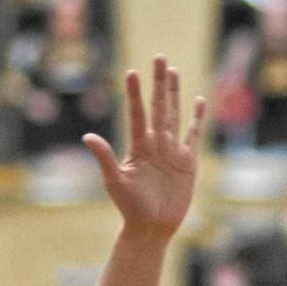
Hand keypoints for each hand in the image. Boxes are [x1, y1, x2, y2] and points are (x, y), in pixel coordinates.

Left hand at [82, 56, 203, 237]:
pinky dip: (197, 118)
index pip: (137, 113)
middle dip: (159, 83)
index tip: (132, 72)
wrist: (151, 227)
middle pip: (158, 106)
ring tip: (173, 71)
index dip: (135, 94)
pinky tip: (198, 101)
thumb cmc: (129, 207)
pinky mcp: (187, 161)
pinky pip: (193, 135)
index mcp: (138, 146)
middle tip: (160, 57)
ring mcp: (172, 150)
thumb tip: (88, 136)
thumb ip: (104, 157)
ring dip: (174, 94)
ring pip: (174, 115)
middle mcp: (155, 143)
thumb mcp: (115, 182)